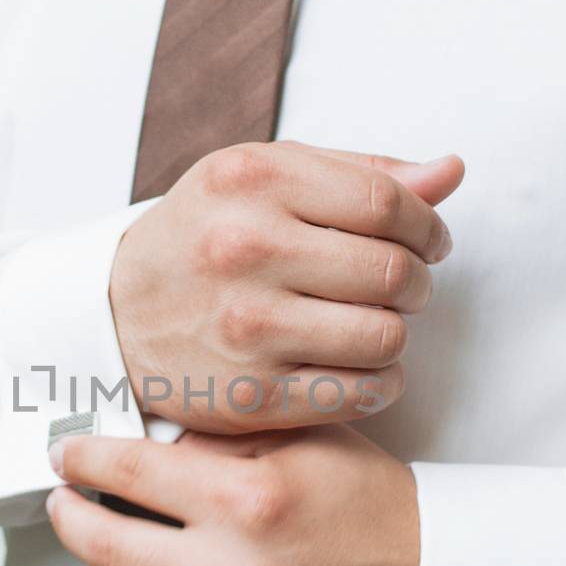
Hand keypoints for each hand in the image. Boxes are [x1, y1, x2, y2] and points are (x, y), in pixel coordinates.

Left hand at [46, 423, 418, 565]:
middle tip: (68, 500)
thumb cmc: (374, 511)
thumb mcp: (305, 442)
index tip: (67, 454)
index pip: (128, 472)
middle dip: (70, 514)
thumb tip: (143, 440)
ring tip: (105, 547)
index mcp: (248, 503)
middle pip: (99, 544)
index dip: (81, 458)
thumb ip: (220, 437)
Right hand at [108, 142, 463, 431]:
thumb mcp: (264, 180)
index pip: (386, 204)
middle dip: (417, 282)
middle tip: (401, 286)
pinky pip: (362, 392)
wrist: (115, 315)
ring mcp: (248, 326)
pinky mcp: (251, 393)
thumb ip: (359, 174)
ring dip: (397, 333)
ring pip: (386, 336)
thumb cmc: (203, 239)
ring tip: (372, 322)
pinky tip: (358, 364)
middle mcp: (246, 248)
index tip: (430, 241)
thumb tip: (451, 172)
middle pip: (394, 272)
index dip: (428, 227)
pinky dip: (380, 381)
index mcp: (254, 180)